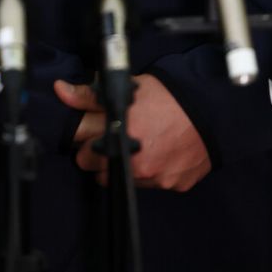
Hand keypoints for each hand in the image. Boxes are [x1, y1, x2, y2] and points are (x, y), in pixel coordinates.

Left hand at [54, 74, 210, 192]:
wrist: (211, 111)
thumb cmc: (169, 95)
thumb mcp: (129, 87)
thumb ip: (91, 95)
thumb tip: (60, 91)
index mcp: (118, 130)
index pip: (80, 142)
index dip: (82, 134)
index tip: (88, 129)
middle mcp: (132, 158)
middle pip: (92, 165)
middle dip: (95, 151)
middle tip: (109, 136)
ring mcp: (150, 175)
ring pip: (116, 177)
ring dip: (120, 164)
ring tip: (136, 144)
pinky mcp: (168, 185)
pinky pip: (147, 184)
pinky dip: (147, 171)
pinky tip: (158, 152)